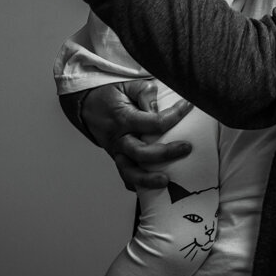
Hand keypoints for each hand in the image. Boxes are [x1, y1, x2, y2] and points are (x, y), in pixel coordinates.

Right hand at [79, 83, 194, 190]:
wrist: (87, 105)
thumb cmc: (111, 94)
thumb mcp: (127, 85)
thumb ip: (144, 92)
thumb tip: (158, 108)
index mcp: (123, 118)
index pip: (153, 121)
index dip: (175, 115)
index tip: (189, 105)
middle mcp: (119, 138)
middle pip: (141, 152)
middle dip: (166, 153)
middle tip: (187, 148)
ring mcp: (116, 152)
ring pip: (129, 172)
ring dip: (147, 179)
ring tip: (165, 181)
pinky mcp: (116, 159)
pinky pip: (125, 176)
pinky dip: (136, 185)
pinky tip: (152, 191)